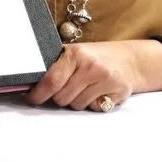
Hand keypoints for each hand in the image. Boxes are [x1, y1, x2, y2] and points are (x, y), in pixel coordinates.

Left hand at [25, 40, 152, 111]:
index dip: (38, 94)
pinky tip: (96, 93)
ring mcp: (106, 80)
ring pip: (76, 105)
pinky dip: (91, 104)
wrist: (130, 60)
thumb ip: (56, 64)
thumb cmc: (95, 57)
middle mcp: (91, 66)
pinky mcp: (117, 93)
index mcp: (76, 54)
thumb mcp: (74, 53)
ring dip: (75, 101)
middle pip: (62, 97)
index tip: (31, 99)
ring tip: (83, 88)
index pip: (51, 80)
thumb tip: (31, 81)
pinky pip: (94, 108)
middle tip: (64, 89)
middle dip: (58, 97)